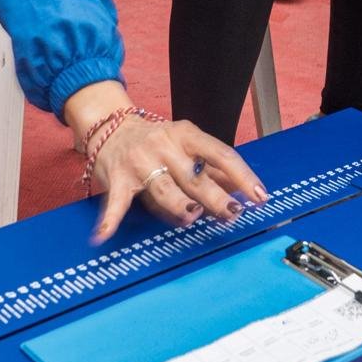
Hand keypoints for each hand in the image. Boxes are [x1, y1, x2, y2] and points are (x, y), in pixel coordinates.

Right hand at [89, 118, 269, 243]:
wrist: (110, 126)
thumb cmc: (158, 142)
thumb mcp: (187, 145)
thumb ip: (213, 167)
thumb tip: (244, 188)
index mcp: (187, 136)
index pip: (221, 154)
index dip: (243, 176)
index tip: (259, 195)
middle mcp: (165, 146)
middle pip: (195, 176)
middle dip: (215, 197)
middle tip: (232, 213)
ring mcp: (140, 162)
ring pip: (164, 189)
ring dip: (179, 205)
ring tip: (192, 216)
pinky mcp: (117, 178)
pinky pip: (116, 202)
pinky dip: (109, 219)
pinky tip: (103, 235)